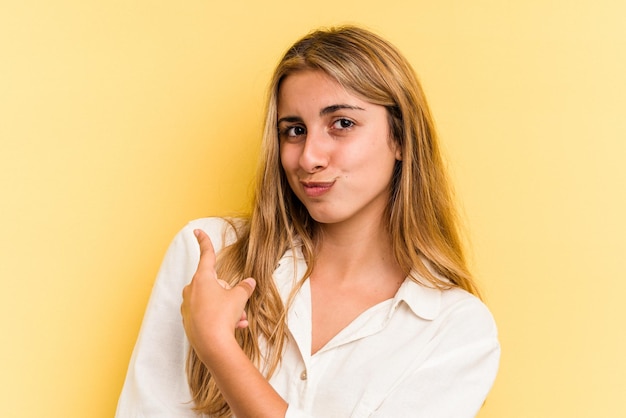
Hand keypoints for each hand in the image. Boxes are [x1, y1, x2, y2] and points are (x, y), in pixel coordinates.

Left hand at [181, 229, 255, 361]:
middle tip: (239, 305)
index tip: (196, 230)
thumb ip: (244, 288)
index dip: (204, 241)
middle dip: (228, 292)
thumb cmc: (223, 316)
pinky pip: (207, 314)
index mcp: (202, 279)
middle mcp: (191, 290)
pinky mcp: (189, 321)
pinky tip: (232, 327)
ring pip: (212, 301)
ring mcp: (188, 306)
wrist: (212, 345)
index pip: (206, 255)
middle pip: (214, 283)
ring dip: (227, 308)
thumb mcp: (238, 298)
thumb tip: (249, 282)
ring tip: (239, 320)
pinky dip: (219, 318)